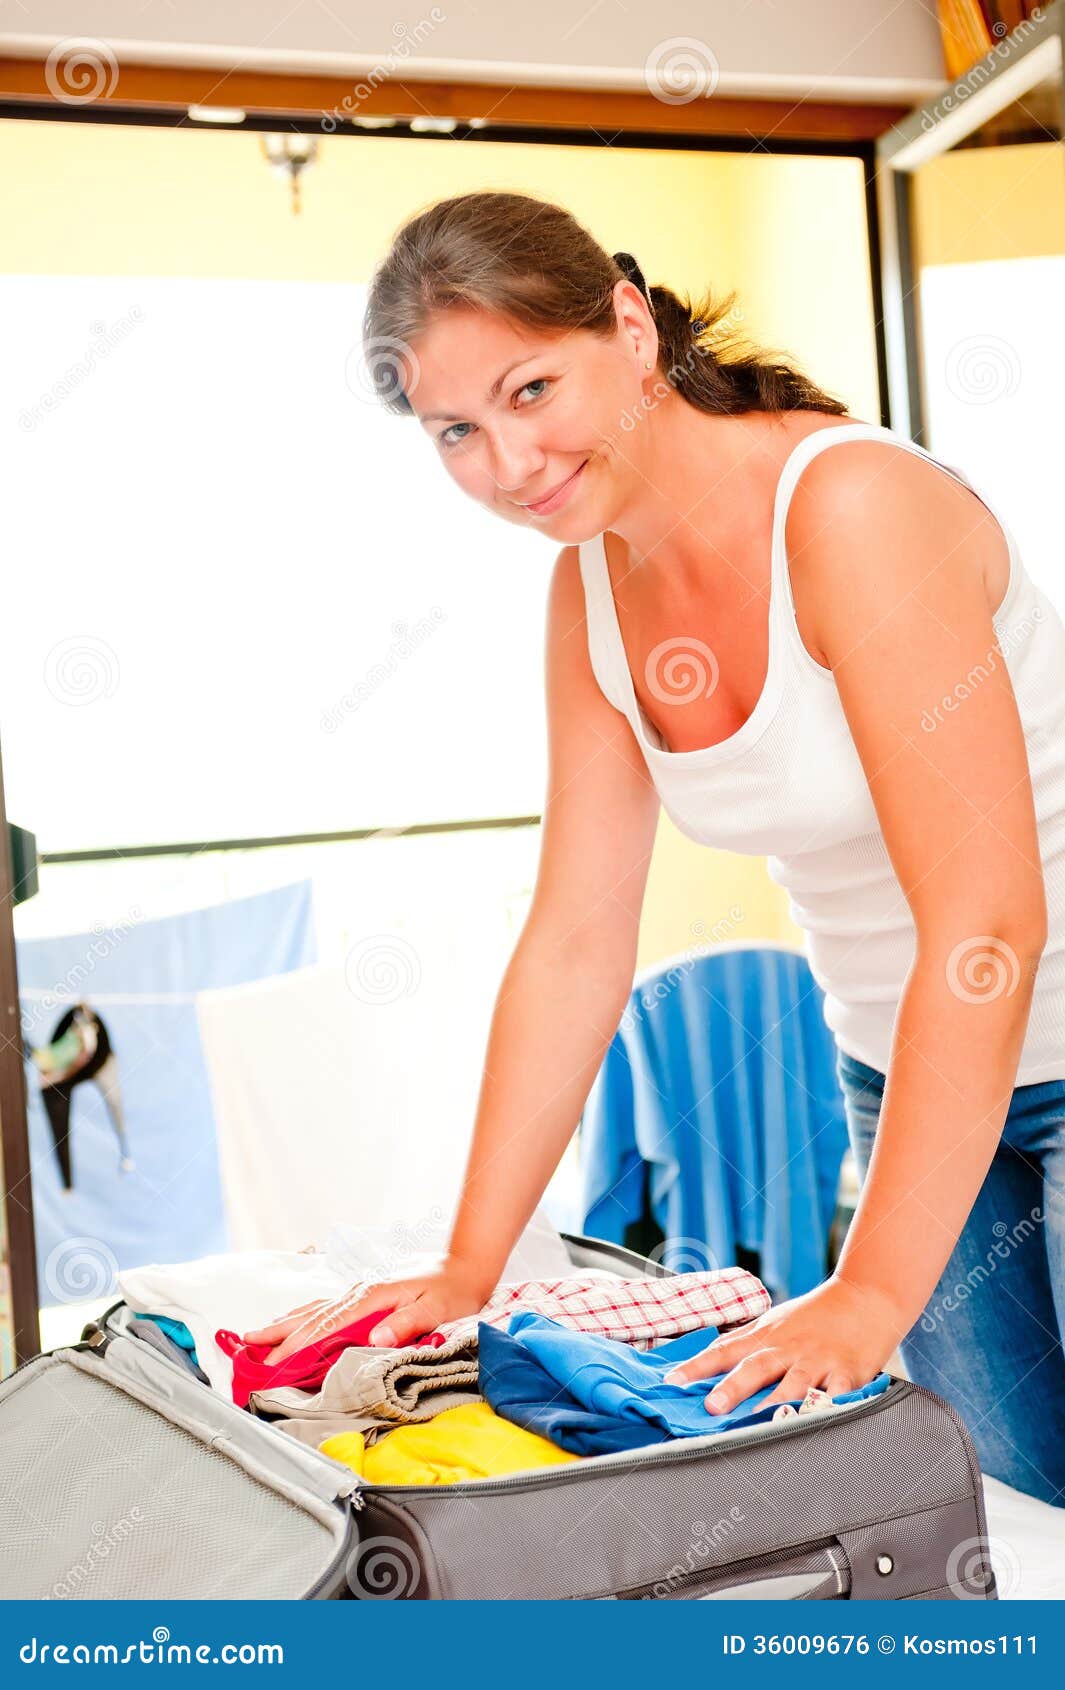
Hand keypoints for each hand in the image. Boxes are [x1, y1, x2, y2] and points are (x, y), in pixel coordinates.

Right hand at [240, 1256, 494, 1364]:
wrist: (464, 1266)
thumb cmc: (452, 1292)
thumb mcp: (436, 1310)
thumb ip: (406, 1324)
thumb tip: (375, 1339)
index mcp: (371, 1299)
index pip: (325, 1325)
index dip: (296, 1344)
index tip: (272, 1362)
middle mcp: (358, 1294)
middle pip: (310, 1315)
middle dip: (278, 1333)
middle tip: (245, 1348)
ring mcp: (359, 1293)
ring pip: (313, 1309)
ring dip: (284, 1323)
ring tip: (254, 1336)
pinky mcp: (364, 1297)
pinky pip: (324, 1308)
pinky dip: (302, 1316)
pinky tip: (294, 1322)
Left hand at [661, 1275, 905, 1413]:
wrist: (865, 1296)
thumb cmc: (816, 1314)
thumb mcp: (774, 1321)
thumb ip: (743, 1340)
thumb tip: (707, 1355)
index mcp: (767, 1337)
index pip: (724, 1351)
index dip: (697, 1367)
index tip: (672, 1383)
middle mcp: (788, 1349)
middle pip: (756, 1368)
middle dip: (733, 1388)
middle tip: (712, 1406)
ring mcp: (818, 1362)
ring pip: (793, 1384)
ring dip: (775, 1403)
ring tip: (758, 1422)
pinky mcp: (848, 1374)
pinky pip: (837, 1393)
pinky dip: (828, 1406)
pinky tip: (819, 1418)